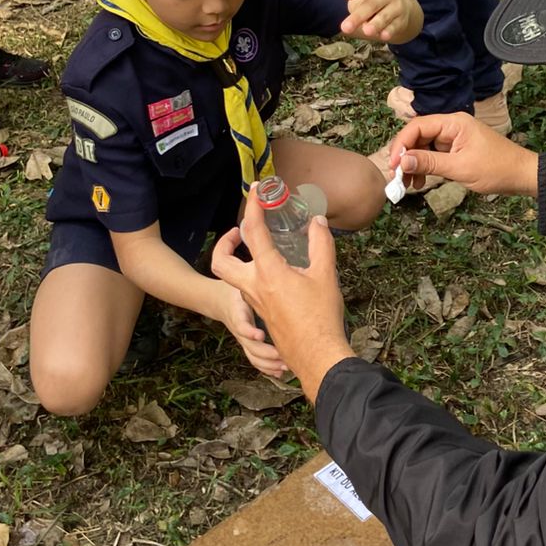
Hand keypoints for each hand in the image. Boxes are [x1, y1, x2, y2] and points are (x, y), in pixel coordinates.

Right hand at [210, 280, 285, 377]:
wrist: (219, 300)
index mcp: (238, 311)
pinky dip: (267, 367)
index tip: (259, 335)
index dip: (248, 331)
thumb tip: (282, 268)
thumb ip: (259, 280)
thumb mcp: (244, 281)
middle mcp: (240, 328)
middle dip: (266, 353)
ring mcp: (243, 338)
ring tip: (286, 367)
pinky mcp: (247, 344)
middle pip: (249, 346)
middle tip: (283, 357)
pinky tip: (281, 371)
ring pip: (253, 356)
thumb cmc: (237, 288)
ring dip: (268, 364)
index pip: (241, 323)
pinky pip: (255, 359)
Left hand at [211, 194, 351, 401]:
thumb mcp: (325, 275)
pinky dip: (251, 274)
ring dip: (235, 258)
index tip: (257, 190)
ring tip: (256, 249)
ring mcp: (255, 302)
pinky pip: (246, 289)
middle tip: (239, 231)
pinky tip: (275, 272)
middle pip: (220, 261)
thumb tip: (318, 222)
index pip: (254, 231)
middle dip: (224, 242)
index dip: (253, 205)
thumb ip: (321, 244)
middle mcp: (254, 286)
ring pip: (231, 277)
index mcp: (269, 273)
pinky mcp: (261, 313)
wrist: (316, 355)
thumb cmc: (321, 317)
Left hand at [340, 0, 421, 43]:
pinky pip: (394, 27)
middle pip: (372, 4)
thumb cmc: (374, 2)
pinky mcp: (402, 21)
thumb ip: (356, 7)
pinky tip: (383, 36)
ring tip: (366, 31)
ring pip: (384, 16)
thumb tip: (352, 22)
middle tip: (345, 27)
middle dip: (358, 16)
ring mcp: (396, 6)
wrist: (401, 8)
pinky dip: (389, 31)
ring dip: (375, 24)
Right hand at [388, 112, 539, 196]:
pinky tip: (421, 181)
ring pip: (423, 147)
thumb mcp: (460, 168)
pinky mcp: (456, 149)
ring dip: (414, 164)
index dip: (401, 144)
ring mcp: (454, 138)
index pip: (417, 126)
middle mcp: (451, 126)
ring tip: (408, 184)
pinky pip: (433, 155)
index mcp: (454, 122)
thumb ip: (429, 163)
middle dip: (405, 156)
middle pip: (417, 136)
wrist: (521, 175)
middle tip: (397, 177)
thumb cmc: (497, 168)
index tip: (393, 164)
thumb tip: (403, 161)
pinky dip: (425, 167)